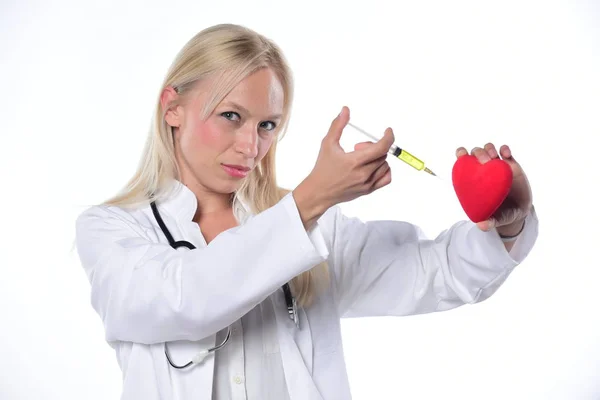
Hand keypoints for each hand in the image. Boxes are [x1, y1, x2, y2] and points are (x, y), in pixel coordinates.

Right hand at [293, 106, 393, 227]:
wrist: (319, 192)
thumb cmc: (322, 169)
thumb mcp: (328, 144)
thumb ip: (338, 125)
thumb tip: (345, 110)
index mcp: (354, 161)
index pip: (381, 147)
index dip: (388, 137)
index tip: (387, 131)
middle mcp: (363, 173)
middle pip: (382, 154)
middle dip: (373, 146)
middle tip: (359, 147)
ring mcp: (367, 183)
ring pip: (385, 164)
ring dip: (378, 158)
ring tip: (362, 158)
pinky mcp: (369, 190)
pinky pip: (387, 178)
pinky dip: (384, 169)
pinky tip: (373, 166)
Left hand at [456, 144, 532, 233]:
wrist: (520, 211)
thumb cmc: (501, 214)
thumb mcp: (496, 220)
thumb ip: (489, 222)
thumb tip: (481, 226)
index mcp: (474, 181)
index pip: (463, 164)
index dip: (461, 156)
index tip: (461, 154)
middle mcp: (484, 171)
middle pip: (476, 154)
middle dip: (478, 153)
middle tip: (484, 162)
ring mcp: (497, 167)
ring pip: (490, 150)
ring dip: (489, 149)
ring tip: (493, 157)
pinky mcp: (511, 165)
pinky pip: (506, 153)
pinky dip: (504, 149)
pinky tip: (505, 153)